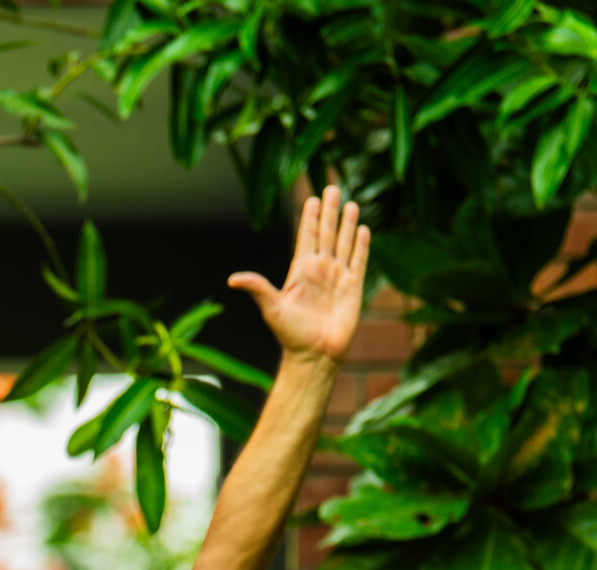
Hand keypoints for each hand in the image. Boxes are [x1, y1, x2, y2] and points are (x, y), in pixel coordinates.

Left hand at [228, 185, 367, 366]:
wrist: (315, 356)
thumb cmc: (291, 335)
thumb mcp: (272, 308)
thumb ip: (257, 289)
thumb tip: (232, 279)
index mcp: (300, 271)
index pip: (306, 237)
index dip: (309, 217)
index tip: (312, 198)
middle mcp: (320, 270)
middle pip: (326, 233)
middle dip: (330, 211)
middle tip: (333, 186)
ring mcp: (338, 278)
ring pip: (344, 243)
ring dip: (347, 224)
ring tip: (351, 203)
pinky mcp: (354, 288)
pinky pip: (359, 262)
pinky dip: (361, 246)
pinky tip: (363, 229)